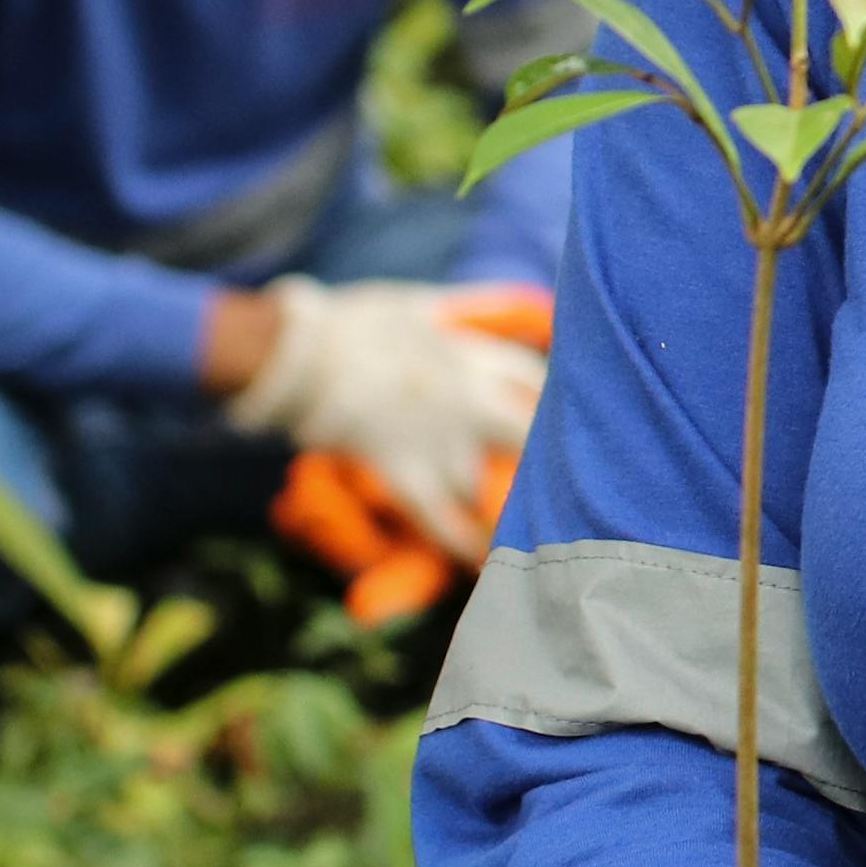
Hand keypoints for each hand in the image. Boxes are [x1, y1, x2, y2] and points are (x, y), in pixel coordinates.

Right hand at [224, 276, 542, 560]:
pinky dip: (461, 543)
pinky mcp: (405, 474)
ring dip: (503, 501)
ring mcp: (438, 442)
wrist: (304, 355)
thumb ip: (466, 310)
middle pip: (525, 432)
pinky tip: (479, 561)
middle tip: (560, 471)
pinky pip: (440, 520)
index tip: (558, 407)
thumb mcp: (420, 305)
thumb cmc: (355, 324)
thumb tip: (508, 312)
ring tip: (524, 521)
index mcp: (470, 357)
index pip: (527, 376)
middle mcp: (467, 403)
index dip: (545, 393)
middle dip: (546, 452)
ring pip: (486, 481)